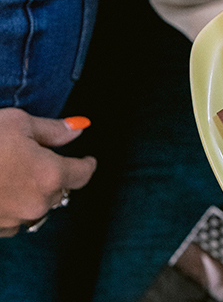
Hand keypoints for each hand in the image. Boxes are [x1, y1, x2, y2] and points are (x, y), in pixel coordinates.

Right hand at [0, 109, 95, 236]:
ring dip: (34, 193)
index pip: (83, 174)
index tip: (88, 160)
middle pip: (60, 191)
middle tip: (39, 158)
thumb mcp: (19, 124)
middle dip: (56, 176)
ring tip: (14, 173)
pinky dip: (14, 205)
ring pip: (37, 206)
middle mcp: (37, 203)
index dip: (87, 165)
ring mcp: (14, 220)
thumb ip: (54, 130)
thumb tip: (79, 128)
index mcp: (50, 175)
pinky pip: (14, 218)